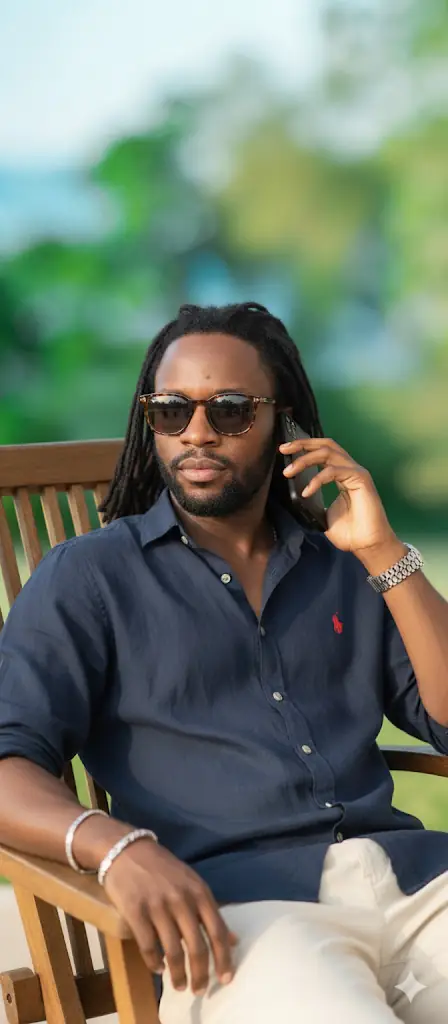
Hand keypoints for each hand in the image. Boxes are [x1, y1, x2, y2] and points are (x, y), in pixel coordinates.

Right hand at [103, 839, 237, 995]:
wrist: (127, 849)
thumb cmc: (163, 868)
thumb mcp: (192, 882)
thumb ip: (210, 911)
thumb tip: (233, 940)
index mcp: (199, 891)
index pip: (217, 931)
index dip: (223, 959)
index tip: (225, 979)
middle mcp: (181, 900)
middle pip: (197, 947)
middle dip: (201, 974)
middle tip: (200, 990)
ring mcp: (158, 906)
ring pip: (173, 951)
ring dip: (178, 974)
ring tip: (180, 986)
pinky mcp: (135, 911)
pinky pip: (148, 946)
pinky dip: (154, 962)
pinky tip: (158, 968)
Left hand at [279, 435, 398, 556]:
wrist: (367, 546)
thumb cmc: (350, 532)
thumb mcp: (323, 514)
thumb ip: (312, 501)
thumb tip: (294, 497)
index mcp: (341, 474)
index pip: (323, 451)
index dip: (304, 448)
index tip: (284, 451)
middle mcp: (349, 469)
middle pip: (326, 445)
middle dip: (302, 444)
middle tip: (283, 450)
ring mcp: (356, 473)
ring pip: (328, 454)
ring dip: (305, 460)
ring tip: (289, 472)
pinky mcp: (361, 479)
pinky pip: (334, 471)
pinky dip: (317, 479)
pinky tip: (307, 491)